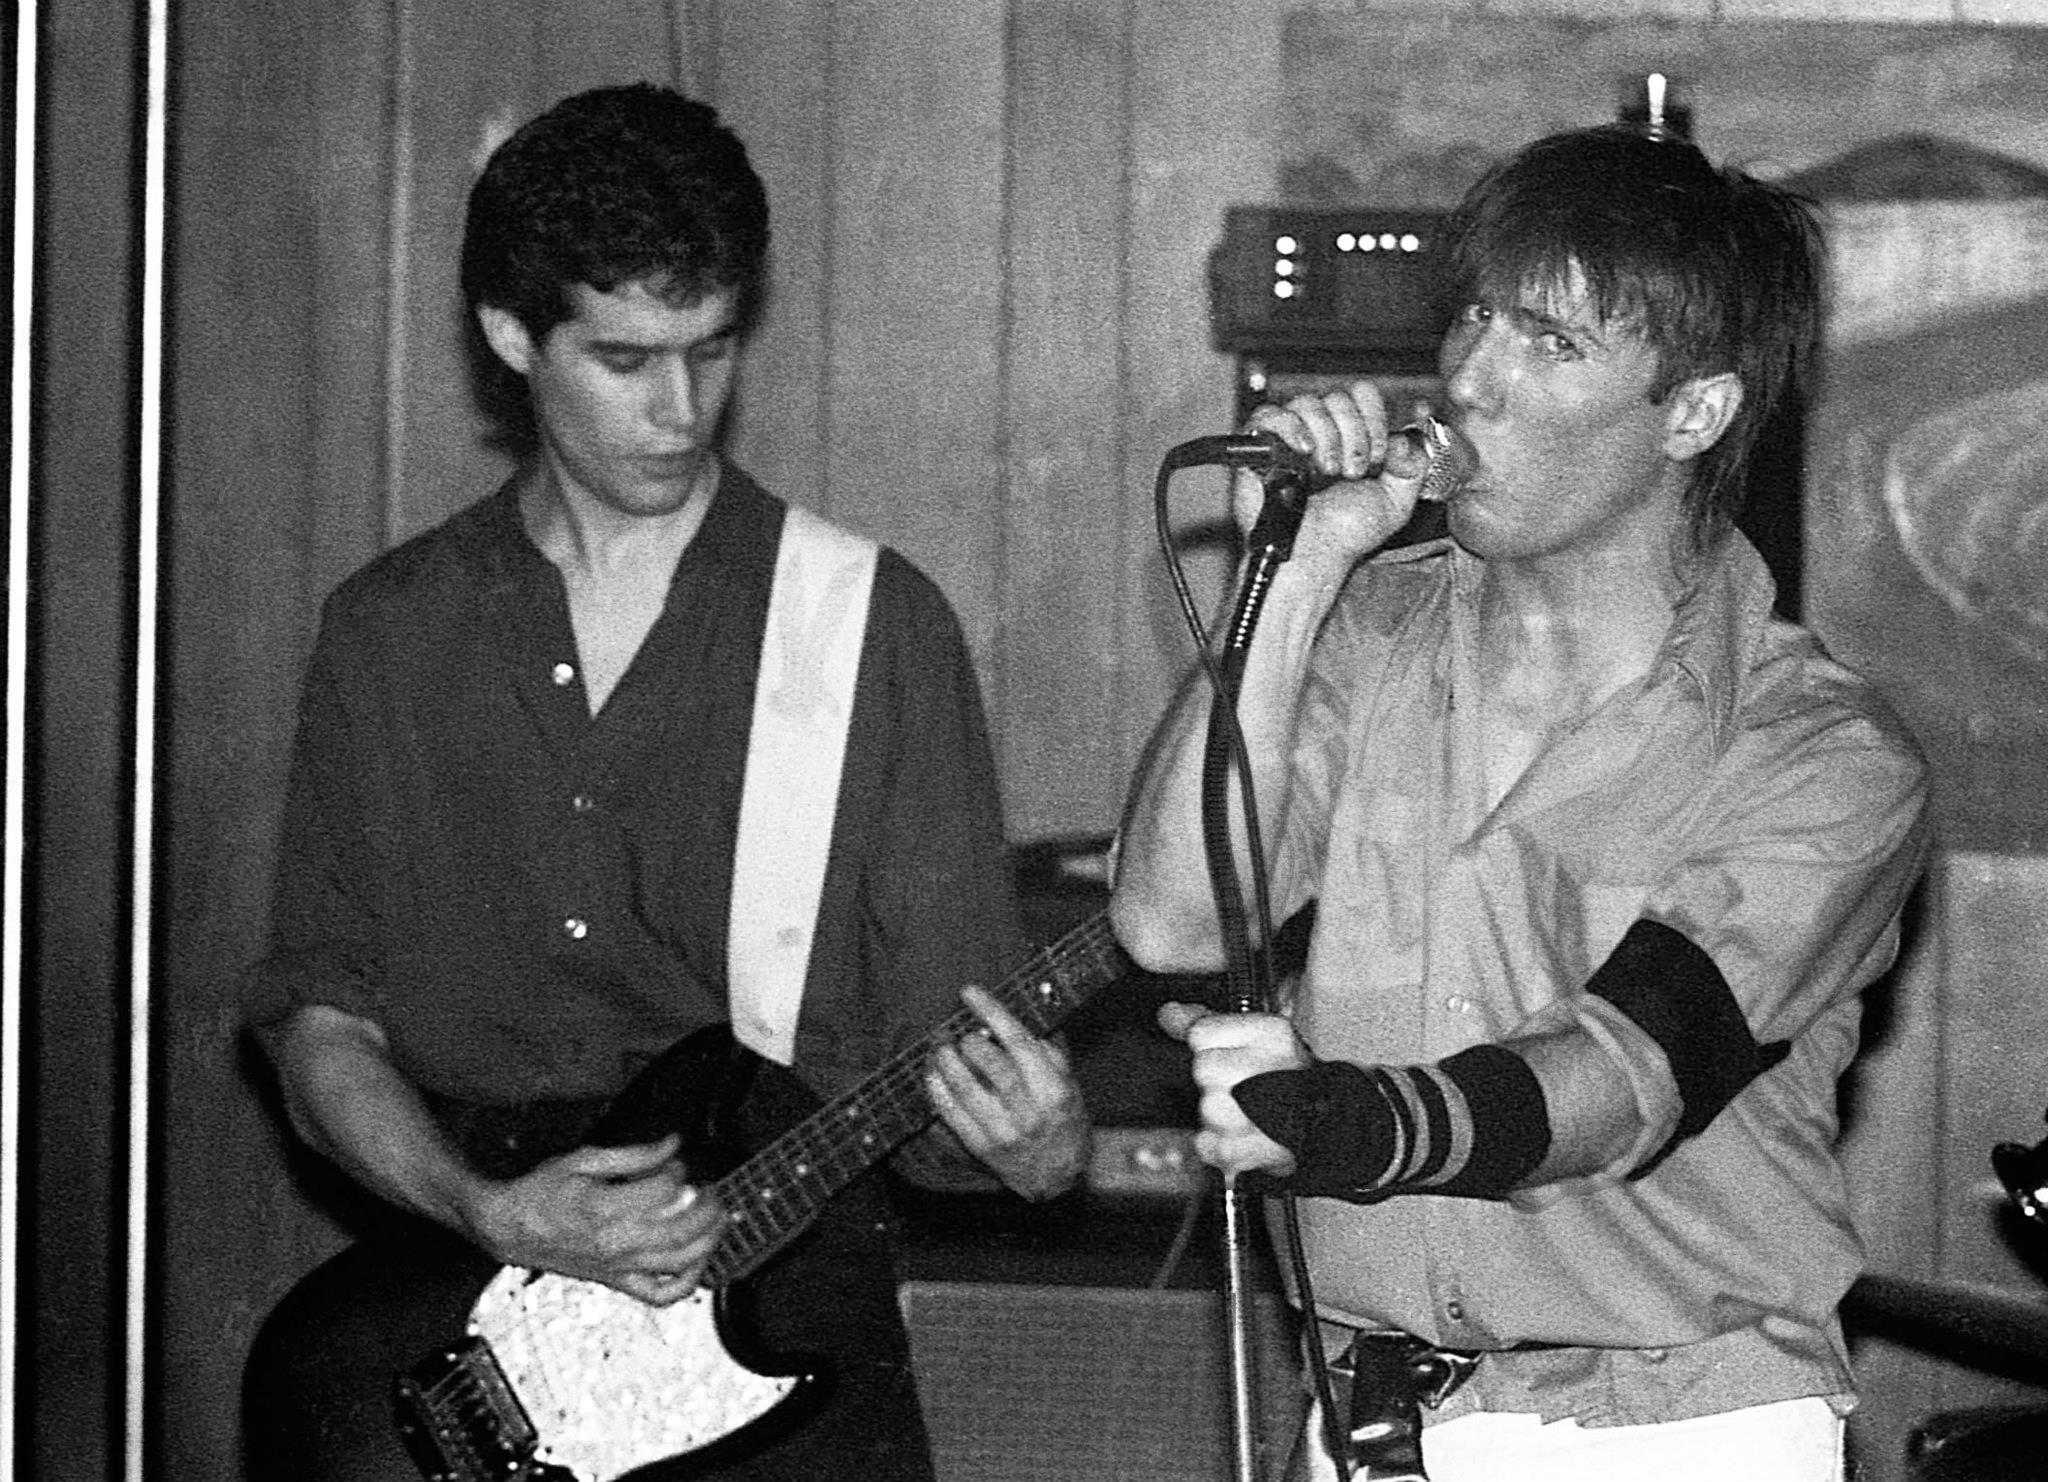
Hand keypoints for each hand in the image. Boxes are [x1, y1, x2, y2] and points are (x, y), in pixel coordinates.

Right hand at [463, 1133, 727, 1306]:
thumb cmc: (540, 1193)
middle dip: (708, 1204)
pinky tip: (698, 1261)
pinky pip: (662, 1294)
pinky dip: (689, 1282)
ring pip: (682, 1261)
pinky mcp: (617, 1282)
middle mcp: (616, 1243)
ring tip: (717, 1217)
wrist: (508, 1229)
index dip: (679, 1170)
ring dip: (710, 1238)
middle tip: (710, 1187)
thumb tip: (673, 1143)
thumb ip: (635, 1154)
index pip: (666, 1190)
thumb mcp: (583, 1159)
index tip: (676, 1162)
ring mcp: (619, 1267)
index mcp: (605, 1208)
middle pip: (684, 1227)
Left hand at [927, 986, 1091, 1200]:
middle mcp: (1027, 1110)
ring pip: (962, 1086)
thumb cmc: (1064, 1118)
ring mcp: (1001, 1130)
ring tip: (940, 1044)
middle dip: (967, 1039)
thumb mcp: (1068, 1082)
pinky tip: (933, 1071)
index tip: (970, 992)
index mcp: (1052, 1088)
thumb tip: (1009, 1020)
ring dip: (944, 1059)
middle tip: (961, 1033)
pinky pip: (948, 1111)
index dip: (991, 1011)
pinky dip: (936, 1086)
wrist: (1059, 1174)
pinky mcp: (979, 1146)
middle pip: (987, 1062)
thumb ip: (1044, 1050)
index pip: (1018, 1040)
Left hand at [1157, 1002, 1308, 1179]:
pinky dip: (1219, 1147)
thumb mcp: (1255, 1036)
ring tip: (1247, 1114)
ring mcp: (1262, 1108)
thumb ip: (1206, 1021)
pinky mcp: (1255, 1147)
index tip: (1227, 1055)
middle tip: (1242, 1089)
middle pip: (1203, 1070)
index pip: (1201, 1033)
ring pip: (1207, 1108)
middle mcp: (1268, 1065)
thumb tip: (1169, 1013)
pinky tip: (1243, 1138)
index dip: (1209, 1048)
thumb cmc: (1286, 1078)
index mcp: (1270, 1032)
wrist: (1325, 1124)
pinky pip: (1209, 1145)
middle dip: (1215, 1083)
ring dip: (1218, 1117)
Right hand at [1234, 381, 1431, 568]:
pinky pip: (1271, 414)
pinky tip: (1303, 453)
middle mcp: (1321, 432)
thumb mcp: (1395, 502)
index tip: (1378, 455)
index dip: (1374, 419)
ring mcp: (1291, 437)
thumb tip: (1405, 440)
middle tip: (1352, 472)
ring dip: (1326, 439)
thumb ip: (1413, 466)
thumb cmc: (1343, 535)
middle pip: (1338, 398)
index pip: (1363, 394)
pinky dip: (1291, 428)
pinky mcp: (1260, 446)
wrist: (1313, 556)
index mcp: (1351, 437)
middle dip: (1354, 436)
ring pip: (1308, 403)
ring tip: (1326, 472)